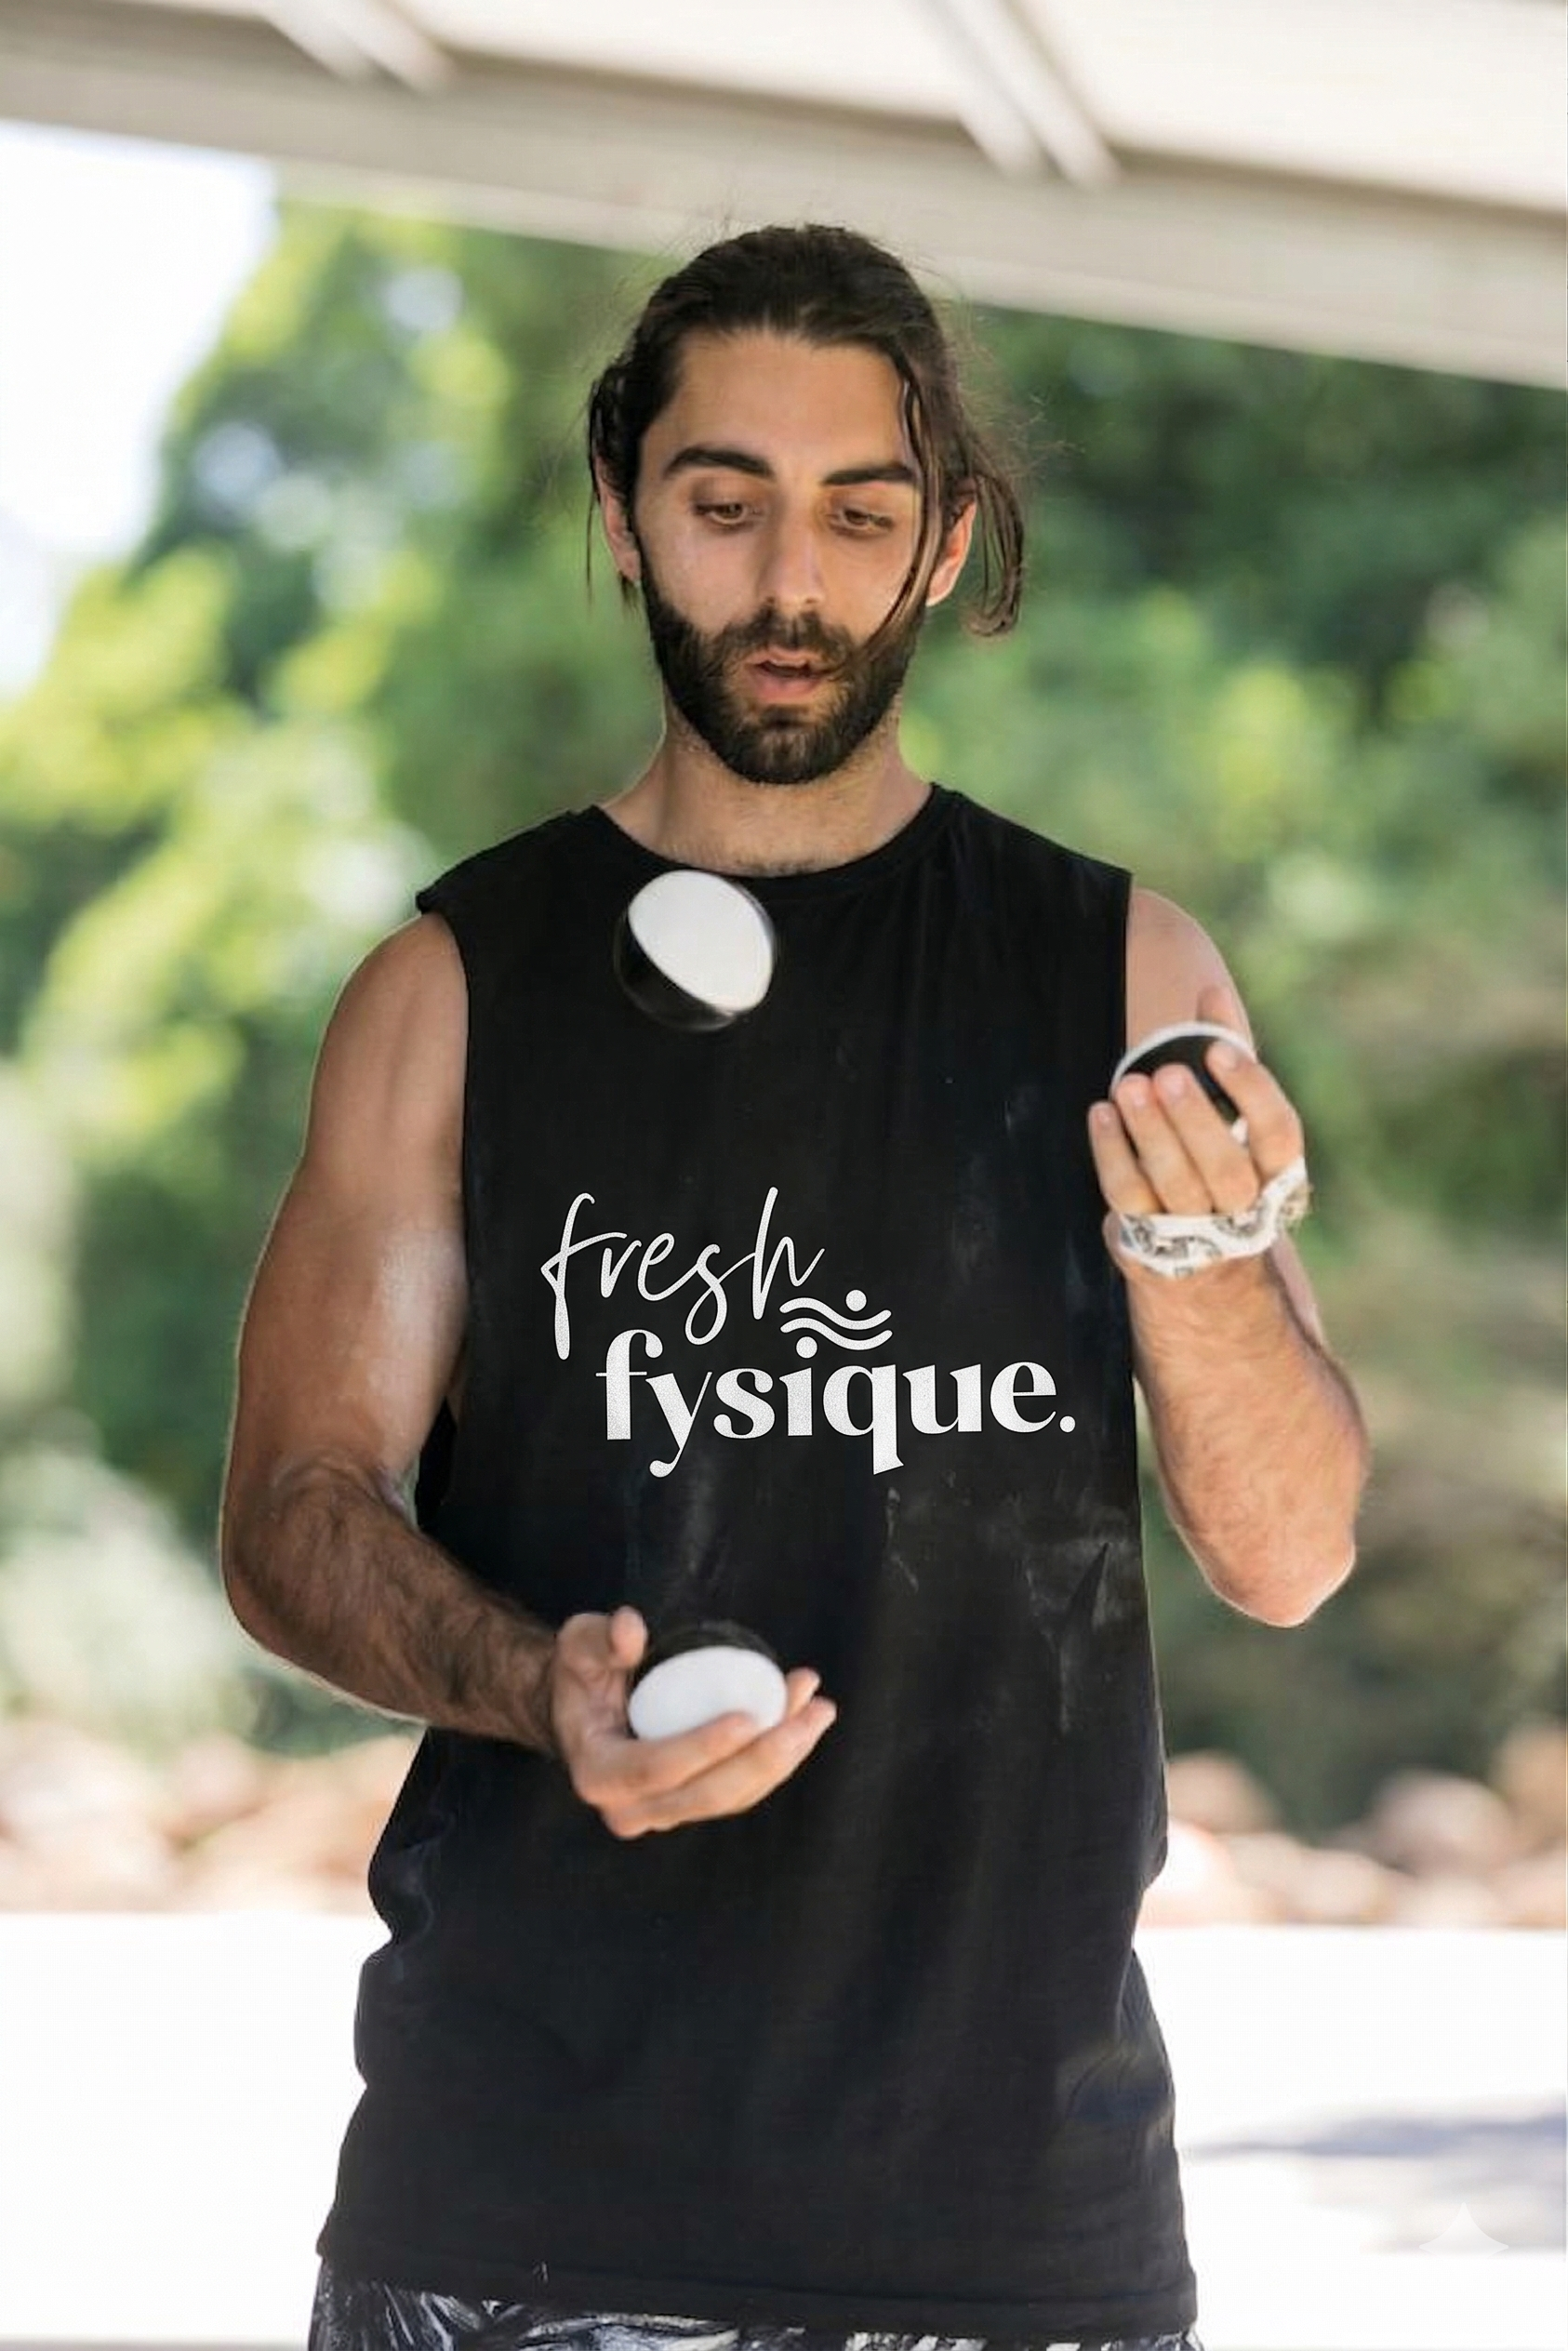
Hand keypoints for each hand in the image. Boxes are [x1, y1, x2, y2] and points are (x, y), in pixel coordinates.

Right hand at [548, 1605, 835, 1838]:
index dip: (703, 1748)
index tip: (749, 1717)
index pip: (655, 1768)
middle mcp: (629, 1808)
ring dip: (783, 1758)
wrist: (581, 1709)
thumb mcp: (579, 1643)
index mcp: (598, 1773)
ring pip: (732, 1798)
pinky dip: (776, 1759)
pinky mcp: (692, 1805)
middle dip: (766, 1757)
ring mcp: (664, 1813)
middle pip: (707, 1794)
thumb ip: (601, 1637)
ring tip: (819, 1711)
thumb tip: (631, 1632)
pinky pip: (739, 1791)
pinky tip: (803, 1721)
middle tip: (811, 1713)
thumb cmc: (582, 1672)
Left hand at [1088, 984, 1306, 1282]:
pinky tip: (1102, 1113)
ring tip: (1129, 1087)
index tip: (1218, 1051)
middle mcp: (1243, 1204)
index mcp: (1277, 1169)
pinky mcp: (1149, 1238)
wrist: (1195, 1243)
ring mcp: (1196, 1228)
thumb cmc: (1216, 1148)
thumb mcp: (1229, 1102)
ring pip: (1176, 1184)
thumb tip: (1212, 992)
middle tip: (1167, 1074)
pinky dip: (1112, 1153)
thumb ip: (1224, 1046)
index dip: (1252, 1091)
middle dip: (1194, 1119)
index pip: (1278, 1132)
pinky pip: (1129, 1195)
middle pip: (1225, 1168)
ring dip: (1151, 1134)